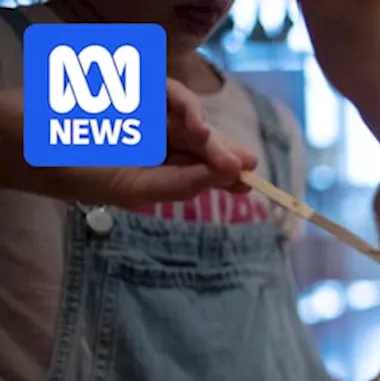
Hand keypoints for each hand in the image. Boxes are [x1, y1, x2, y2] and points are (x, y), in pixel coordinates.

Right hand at [17, 79, 256, 205]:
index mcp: (153, 166)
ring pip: (185, 114)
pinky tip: (191, 121)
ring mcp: (142, 112)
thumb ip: (179, 183)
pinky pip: (165, 90)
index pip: (198, 166)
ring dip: (202, 126)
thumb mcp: (133, 188)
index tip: (249, 181)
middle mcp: (152, 139)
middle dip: (221, 150)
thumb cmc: (75, 171)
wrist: (26, 142)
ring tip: (207, 139)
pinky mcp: (132, 89)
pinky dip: (181, 102)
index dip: (225, 171)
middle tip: (243, 163)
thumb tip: (227, 176)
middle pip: (198, 140)